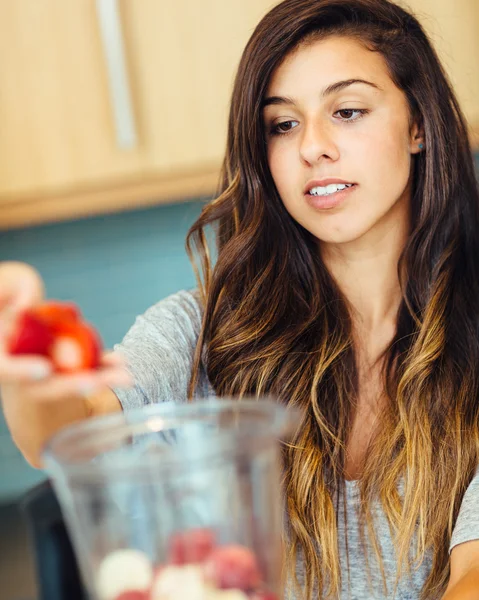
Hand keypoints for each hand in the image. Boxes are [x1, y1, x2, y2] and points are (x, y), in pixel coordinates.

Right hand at [0, 261, 130, 400]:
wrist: (24, 318)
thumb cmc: (13, 293)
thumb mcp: (11, 283)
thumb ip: (17, 289)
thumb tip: (25, 307)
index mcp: (2, 354)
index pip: (5, 368)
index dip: (21, 371)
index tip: (44, 369)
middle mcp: (21, 373)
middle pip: (45, 387)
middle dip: (71, 386)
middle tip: (92, 383)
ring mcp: (46, 378)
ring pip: (72, 386)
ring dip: (100, 382)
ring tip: (125, 376)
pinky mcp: (67, 373)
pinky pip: (86, 374)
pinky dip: (104, 369)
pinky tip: (120, 361)